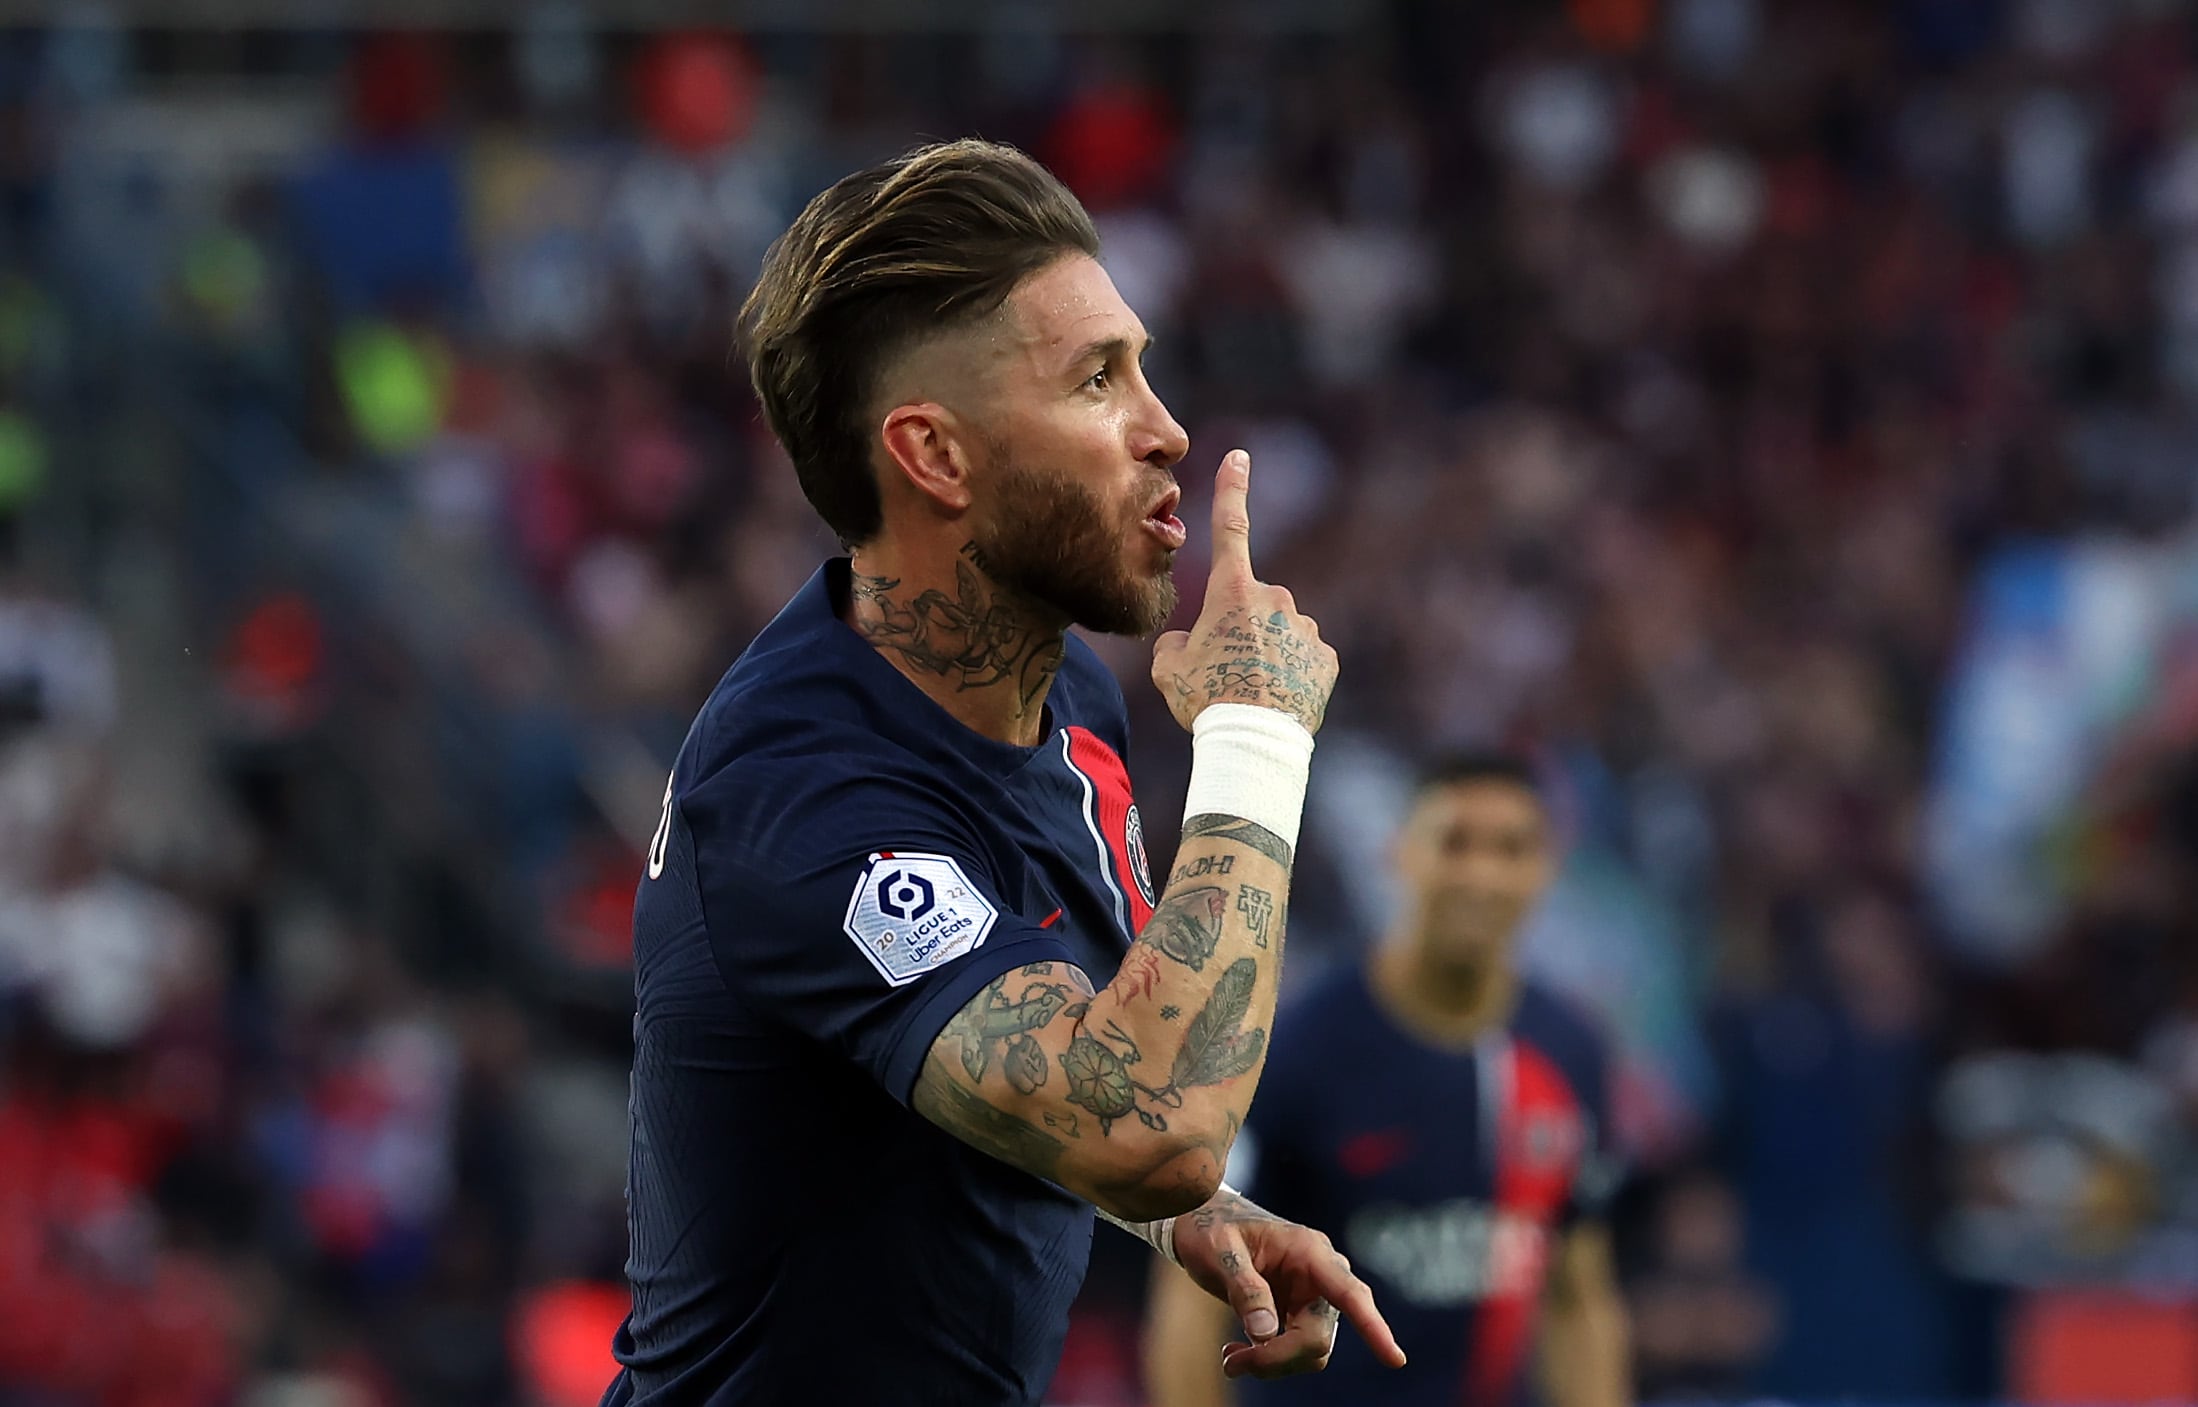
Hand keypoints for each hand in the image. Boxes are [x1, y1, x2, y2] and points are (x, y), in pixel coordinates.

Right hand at [1152, 450, 1338, 734]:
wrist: (1253, 740)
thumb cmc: (1206, 699)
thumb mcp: (1169, 667)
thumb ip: (1179, 641)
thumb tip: (1192, 640)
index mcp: (1232, 592)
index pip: (1231, 529)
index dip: (1233, 490)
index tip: (1240, 457)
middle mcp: (1274, 599)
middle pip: (1252, 604)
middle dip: (1240, 627)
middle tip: (1225, 669)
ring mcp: (1304, 627)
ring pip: (1280, 632)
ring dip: (1265, 653)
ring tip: (1249, 692)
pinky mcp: (1326, 657)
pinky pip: (1303, 658)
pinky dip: (1289, 674)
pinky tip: (1275, 699)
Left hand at [1170, 1191, 1405, 1379]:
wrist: (1200, 1224)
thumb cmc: (1210, 1229)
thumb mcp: (1219, 1253)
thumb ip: (1245, 1290)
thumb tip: (1265, 1334)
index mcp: (1309, 1252)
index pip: (1349, 1293)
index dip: (1373, 1327)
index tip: (1395, 1359)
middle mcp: (1320, 1277)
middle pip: (1318, 1338)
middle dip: (1278, 1358)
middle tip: (1233, 1363)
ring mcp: (1312, 1298)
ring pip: (1310, 1352)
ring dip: (1272, 1364)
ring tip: (1231, 1359)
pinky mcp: (1299, 1314)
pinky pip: (1296, 1352)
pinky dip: (1267, 1360)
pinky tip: (1237, 1353)